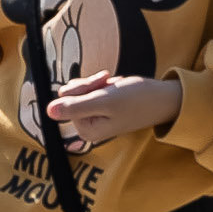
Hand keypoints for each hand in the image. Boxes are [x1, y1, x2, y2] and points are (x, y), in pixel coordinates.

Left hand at [44, 71, 182, 150]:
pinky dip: (103, 84)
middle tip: (108, 82)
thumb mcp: (104, 101)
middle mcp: (88, 127)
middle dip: (90, 84)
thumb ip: (76, 106)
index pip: (66, 99)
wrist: (164, 98)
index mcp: (86, 129)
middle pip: (71, 94)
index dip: (83, 87)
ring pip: (81, 90)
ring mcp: (95, 118)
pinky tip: (116, 85)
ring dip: (98, 83)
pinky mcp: (102, 109)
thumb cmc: (138, 99)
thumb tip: (48, 111)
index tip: (103, 84)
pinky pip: (92, 91)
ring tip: (114, 85)